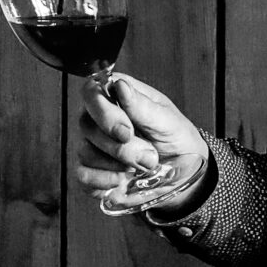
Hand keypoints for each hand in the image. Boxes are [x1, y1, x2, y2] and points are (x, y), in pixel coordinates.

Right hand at [77, 72, 209, 213]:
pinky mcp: (92, 171)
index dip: (103, 112)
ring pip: (85, 152)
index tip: (127, 132)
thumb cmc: (176, 139)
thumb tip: (120, 85)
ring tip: (143, 167)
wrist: (184, 174)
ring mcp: (94, 145)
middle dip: (121, 147)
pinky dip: (104, 181)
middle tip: (149, 155)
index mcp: (117, 96)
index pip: (91, 92)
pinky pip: (83, 176)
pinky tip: (123, 180)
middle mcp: (100, 118)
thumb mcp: (168, 121)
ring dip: (118, 165)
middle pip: (86, 125)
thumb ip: (142, 106)